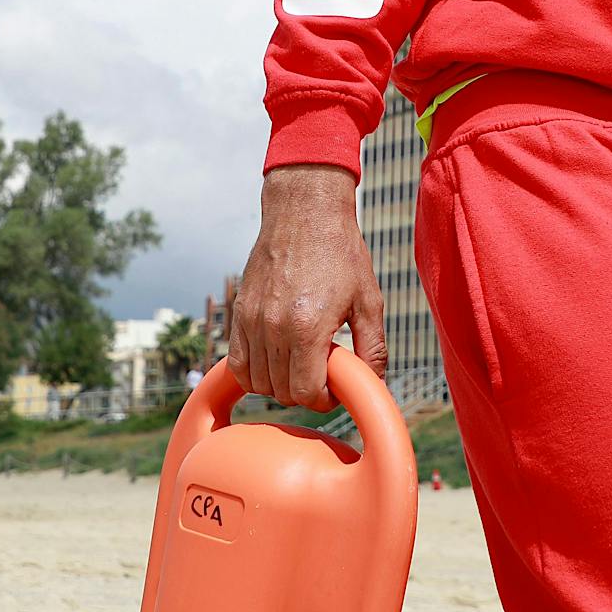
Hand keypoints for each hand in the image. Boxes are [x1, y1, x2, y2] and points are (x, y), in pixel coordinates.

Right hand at [227, 164, 388, 410]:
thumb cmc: (341, 252)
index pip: (306, 392)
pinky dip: (254, 373)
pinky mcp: (238, 312)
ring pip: (257, 382)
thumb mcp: (368, 300)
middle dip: (305, 392)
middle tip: (322, 373)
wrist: (304, 212)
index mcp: (307, 328)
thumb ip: (373, 347)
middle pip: (281, 392)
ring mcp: (251, 320)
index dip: (324, 399)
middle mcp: (273, 327)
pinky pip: (237, 362)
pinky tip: (275, 361)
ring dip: (279, 384)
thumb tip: (374, 382)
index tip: (334, 387)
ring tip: (301, 364)